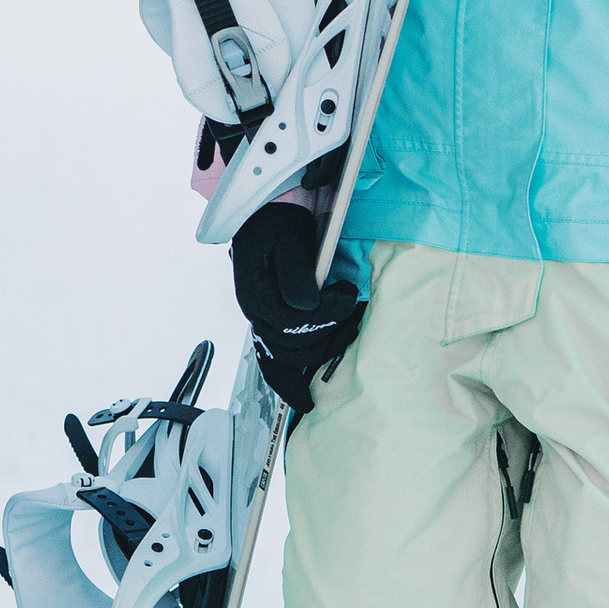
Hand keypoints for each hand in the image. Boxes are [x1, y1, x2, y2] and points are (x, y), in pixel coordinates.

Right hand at [229, 198, 362, 421]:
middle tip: (353, 322)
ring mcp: (262, 319)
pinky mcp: (272, 319)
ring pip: (286, 357)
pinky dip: (288, 380)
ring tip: (345, 338)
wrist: (266, 212)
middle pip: (290, 346)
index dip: (325, 316)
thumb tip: (307, 304)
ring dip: (318, 353)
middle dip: (326, 338)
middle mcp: (255, 312)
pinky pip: (274, 360)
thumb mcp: (288, 237)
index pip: (291, 322)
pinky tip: (302, 395)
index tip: (349, 297)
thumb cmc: (278, 220)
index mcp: (256, 293)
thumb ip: (296, 271)